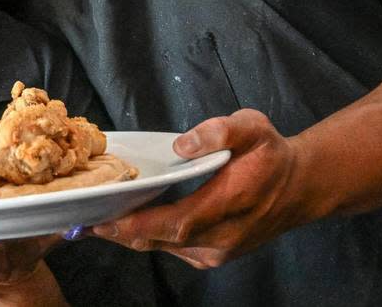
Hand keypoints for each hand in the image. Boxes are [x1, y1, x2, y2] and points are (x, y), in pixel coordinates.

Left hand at [90, 109, 311, 268]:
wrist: (301, 187)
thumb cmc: (271, 155)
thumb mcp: (252, 127)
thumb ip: (219, 131)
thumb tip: (182, 144)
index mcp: (230, 204)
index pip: (176, 223)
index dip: (137, 224)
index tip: (103, 219)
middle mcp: (222, 238)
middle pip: (161, 240)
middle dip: (119, 231)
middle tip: (80, 220)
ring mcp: (218, 251)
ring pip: (162, 247)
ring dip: (128, 235)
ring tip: (91, 219)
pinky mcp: (213, 255)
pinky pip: (171, 249)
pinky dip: (146, 237)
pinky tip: (122, 223)